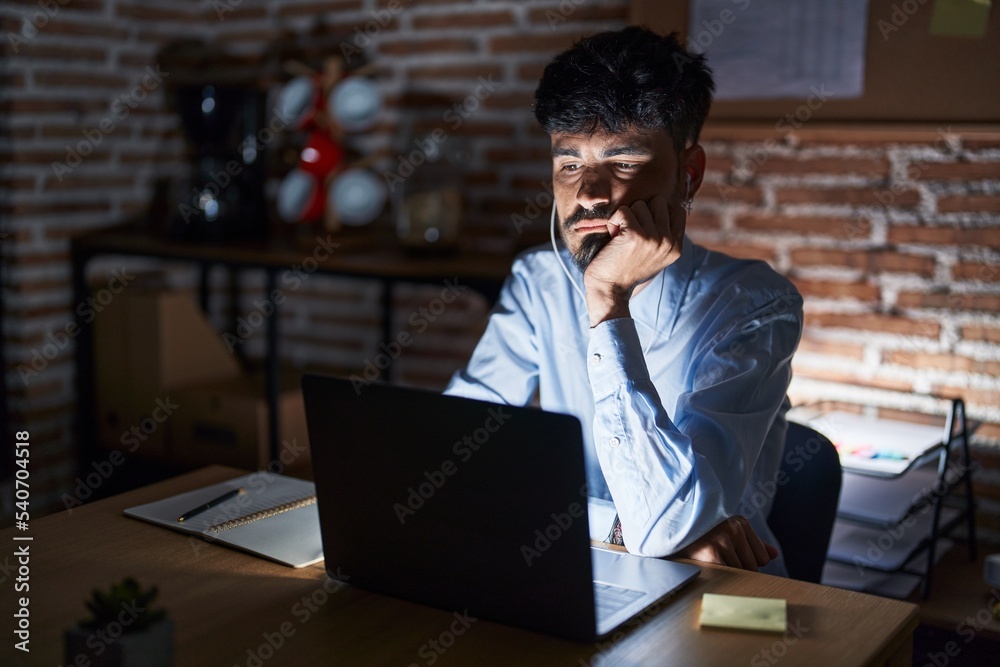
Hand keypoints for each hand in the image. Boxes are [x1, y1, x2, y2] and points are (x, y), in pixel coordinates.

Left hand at [583, 195, 685, 325]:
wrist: (609, 290)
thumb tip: (667, 208)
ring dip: (626, 217)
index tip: (645, 225)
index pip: (678, 210)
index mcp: (676, 247)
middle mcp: (669, 241)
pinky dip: (613, 222)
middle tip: (631, 231)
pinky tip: (613, 238)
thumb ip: (665, 236)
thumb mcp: (656, 256)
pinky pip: (623, 211)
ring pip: (640, 205)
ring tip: (621, 237)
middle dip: (641, 212)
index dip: (658, 211)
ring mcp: (654, 237)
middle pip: (659, 202)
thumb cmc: (627, 270)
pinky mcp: (636, 234)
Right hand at [674, 516, 777, 571]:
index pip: (762, 557)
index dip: (748, 563)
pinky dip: (721, 577)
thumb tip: (774, 555)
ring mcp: (722, 540)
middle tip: (718, 563)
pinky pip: (729, 575)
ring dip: (728, 574)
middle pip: (753, 566)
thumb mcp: (728, 532)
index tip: (730, 559)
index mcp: (739, 522)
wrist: (669, 529)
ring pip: (741, 572)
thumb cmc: (700, 535)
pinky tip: (709, 570)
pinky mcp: (712, 553)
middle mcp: (733, 528)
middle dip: (739, 570)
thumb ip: (752, 543)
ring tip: (711, 564)